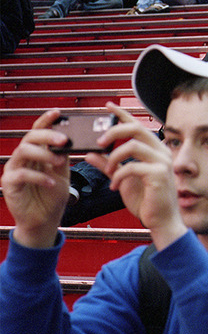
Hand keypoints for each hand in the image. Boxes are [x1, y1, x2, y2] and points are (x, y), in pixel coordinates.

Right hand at [1, 110, 72, 247]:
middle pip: (30, 138)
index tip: (58, 113)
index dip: (46, 120)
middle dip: (47, 135)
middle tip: (64, 139)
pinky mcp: (9, 184)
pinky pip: (21, 174)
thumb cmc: (52, 197)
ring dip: (44, 154)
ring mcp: (14, 170)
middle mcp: (22, 159)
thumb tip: (71, 141)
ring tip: (59, 162)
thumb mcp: (62, 174)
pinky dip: (39, 176)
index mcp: (36, 153)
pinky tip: (51, 182)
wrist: (44, 221)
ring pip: (23, 151)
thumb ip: (63, 158)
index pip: (38, 131)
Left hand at [95, 107, 185, 249]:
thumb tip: (91, 153)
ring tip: (108, 170)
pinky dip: (118, 175)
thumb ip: (109, 165)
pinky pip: (132, 166)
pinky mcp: (159, 175)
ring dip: (113, 157)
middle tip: (98, 141)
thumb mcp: (122, 179)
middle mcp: (161, 152)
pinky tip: (114, 186)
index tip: (108, 107)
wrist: (161, 221)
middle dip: (114, 131)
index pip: (137, 125)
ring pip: (132, 145)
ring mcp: (162, 162)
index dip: (122, 114)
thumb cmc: (147, 200)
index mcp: (154, 150)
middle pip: (136, 128)